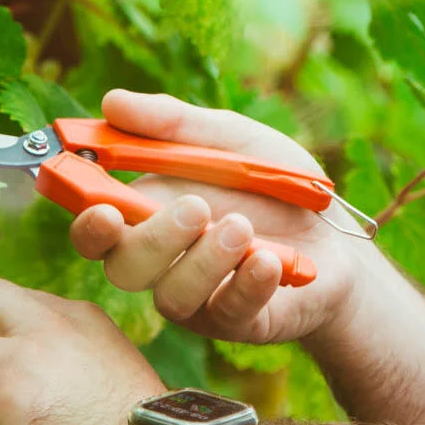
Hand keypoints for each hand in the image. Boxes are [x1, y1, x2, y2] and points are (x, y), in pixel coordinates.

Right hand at [69, 89, 380, 346]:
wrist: (338, 238)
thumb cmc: (274, 187)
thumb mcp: (230, 140)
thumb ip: (172, 125)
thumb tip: (111, 101)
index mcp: (148, 216)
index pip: (96, 231)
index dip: (87, 223)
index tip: (101, 207)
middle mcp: (163, 263)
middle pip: (124, 268)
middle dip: (153, 239)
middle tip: (196, 208)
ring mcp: (200, 297)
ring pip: (171, 297)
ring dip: (205, 260)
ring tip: (243, 226)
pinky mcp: (240, 322)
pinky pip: (229, 312)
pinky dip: (247, 283)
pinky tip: (270, 260)